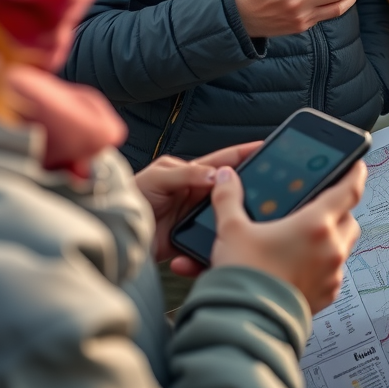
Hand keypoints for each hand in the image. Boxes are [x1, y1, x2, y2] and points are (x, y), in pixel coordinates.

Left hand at [135, 142, 262, 263]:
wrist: (115, 234)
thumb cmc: (130, 197)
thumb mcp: (158, 178)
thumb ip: (186, 174)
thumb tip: (216, 176)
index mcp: (191, 173)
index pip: (224, 160)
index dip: (245, 153)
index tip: (266, 147)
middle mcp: (197, 193)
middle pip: (230, 187)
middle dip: (249, 185)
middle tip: (273, 185)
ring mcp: (195, 217)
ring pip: (225, 212)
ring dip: (237, 214)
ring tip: (258, 214)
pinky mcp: (191, 239)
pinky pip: (212, 238)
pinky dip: (221, 239)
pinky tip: (231, 240)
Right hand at [206, 160, 365, 314]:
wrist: (246, 323)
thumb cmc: (245, 277)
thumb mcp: (231, 230)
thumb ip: (229, 199)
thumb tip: (227, 179)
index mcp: (315, 224)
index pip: (349, 190)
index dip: (355, 173)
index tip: (356, 165)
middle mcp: (330, 248)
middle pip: (350, 219)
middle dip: (341, 210)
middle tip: (323, 206)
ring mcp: (331, 274)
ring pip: (345, 246)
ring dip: (333, 237)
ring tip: (309, 236)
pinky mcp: (326, 295)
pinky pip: (335, 272)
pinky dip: (325, 264)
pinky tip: (302, 264)